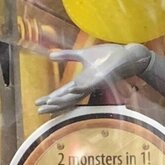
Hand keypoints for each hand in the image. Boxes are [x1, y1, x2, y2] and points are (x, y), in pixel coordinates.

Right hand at [35, 43, 149, 112]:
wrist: (127, 56)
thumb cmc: (107, 57)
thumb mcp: (83, 55)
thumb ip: (67, 55)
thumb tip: (50, 55)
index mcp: (81, 82)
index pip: (63, 93)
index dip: (50, 98)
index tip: (37, 104)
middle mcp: (87, 86)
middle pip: (67, 98)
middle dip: (53, 104)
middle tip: (38, 110)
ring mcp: (95, 83)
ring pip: (77, 94)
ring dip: (64, 98)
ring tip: (50, 102)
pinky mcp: (104, 77)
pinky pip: (92, 83)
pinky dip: (83, 86)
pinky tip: (73, 87)